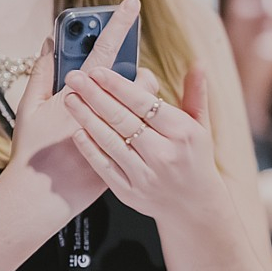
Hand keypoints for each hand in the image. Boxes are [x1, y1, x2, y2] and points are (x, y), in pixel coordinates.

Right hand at [0, 0, 122, 226]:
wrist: (42, 195)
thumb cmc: (32, 148)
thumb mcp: (30, 107)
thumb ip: (41, 72)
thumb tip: (48, 44)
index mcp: (78, 94)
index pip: (104, 51)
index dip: (119, 24)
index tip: (134, 3)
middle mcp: (103, 112)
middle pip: (136, 79)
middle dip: (134, 74)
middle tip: (122, 77)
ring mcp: (116, 133)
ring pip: (144, 106)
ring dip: (137, 99)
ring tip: (121, 102)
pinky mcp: (125, 153)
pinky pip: (142, 129)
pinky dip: (137, 122)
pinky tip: (125, 124)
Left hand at [64, 35, 227, 225]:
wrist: (194, 206)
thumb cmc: (196, 160)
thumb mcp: (201, 126)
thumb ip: (195, 94)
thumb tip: (197, 64)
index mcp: (182, 133)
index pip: (144, 103)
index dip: (118, 86)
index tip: (98, 71)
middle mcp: (164, 154)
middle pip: (122, 119)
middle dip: (95, 96)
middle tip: (75, 78)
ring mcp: (145, 175)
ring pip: (110, 141)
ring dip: (86, 118)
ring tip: (70, 98)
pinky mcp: (129, 192)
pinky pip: (104, 166)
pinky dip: (89, 148)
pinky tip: (77, 131)